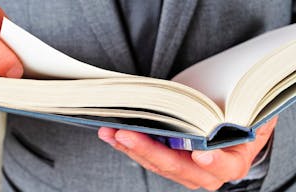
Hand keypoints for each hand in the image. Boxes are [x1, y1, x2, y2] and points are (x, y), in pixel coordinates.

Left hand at [98, 117, 277, 190]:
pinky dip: (131, 145)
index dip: (213, 161)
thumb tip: (232, 105)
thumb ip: (243, 114)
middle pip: (176, 166)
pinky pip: (149, 157)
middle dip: (147, 151)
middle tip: (125, 134)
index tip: (201, 153)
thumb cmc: (241, 121)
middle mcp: (206, 171)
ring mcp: (185, 168)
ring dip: (131, 148)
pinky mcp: (169, 160)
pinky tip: (115, 134)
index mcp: (232, 161)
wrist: (232, 129)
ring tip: (110, 131)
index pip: (224, 166)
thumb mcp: (251, 115)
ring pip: (157, 163)